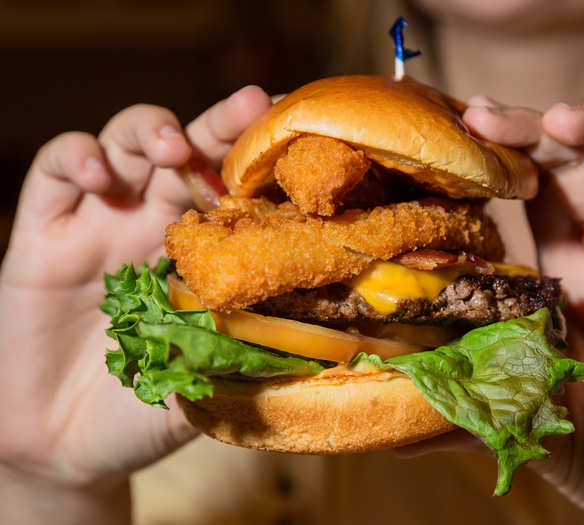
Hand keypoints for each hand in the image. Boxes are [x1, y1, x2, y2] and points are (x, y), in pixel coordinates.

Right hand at [0, 86, 269, 522]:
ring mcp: (100, 221)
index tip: (303, 131)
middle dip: (222, 124)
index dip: (265, 158)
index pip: (239, 187)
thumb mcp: (211, 382)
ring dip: (152, 130)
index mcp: (204, 252)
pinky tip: (97, 174)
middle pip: (192, 149)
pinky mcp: (43, 233)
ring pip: (126, 143)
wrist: (65, 445)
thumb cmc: (146, 412)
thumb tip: (332, 343)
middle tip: (251, 108)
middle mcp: (157, 223)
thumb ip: (252, 352)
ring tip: (173, 148)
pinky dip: (75, 157)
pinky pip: (54, 173)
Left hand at [401, 98, 583, 523]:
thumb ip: (461, 411)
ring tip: (561, 121)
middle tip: (481, 117)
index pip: (524, 191)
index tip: (450, 138)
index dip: (492, 159)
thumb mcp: (523, 418)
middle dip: (527, 129)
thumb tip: (389, 427)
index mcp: (560, 270)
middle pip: (568, 158)